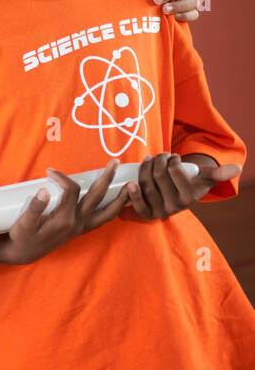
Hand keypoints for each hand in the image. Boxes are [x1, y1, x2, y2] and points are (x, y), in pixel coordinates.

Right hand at [0, 160, 128, 264]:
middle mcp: (77, 223)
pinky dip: (113, 210)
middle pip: (97, 197)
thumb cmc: (22, 237)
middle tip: (115, 162)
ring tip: (131, 186)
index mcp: (64, 219)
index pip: (71, 190)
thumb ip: (34, 207)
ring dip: (120, 199)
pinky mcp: (80, 230)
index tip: (50, 171)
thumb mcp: (23, 223)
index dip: (62, 177)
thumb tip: (44, 189)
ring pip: (107, 212)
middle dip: (107, 178)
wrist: (24, 253)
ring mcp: (81, 227)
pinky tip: (117, 203)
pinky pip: (103, 219)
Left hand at [121, 153, 238, 220]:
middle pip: (158, 177)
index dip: (173, 161)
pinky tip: (131, 183)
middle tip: (160, 155)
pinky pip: (139, 206)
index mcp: (189, 198)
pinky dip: (133, 194)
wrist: (179, 194)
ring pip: (146, 184)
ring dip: (145, 168)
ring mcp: (160, 211)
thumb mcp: (206, 177)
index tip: (175, 157)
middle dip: (158, 160)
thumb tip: (238, 167)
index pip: (175, 172)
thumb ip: (220, 173)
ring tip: (149, 159)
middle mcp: (174, 207)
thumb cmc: (192, 181)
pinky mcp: (147, 213)